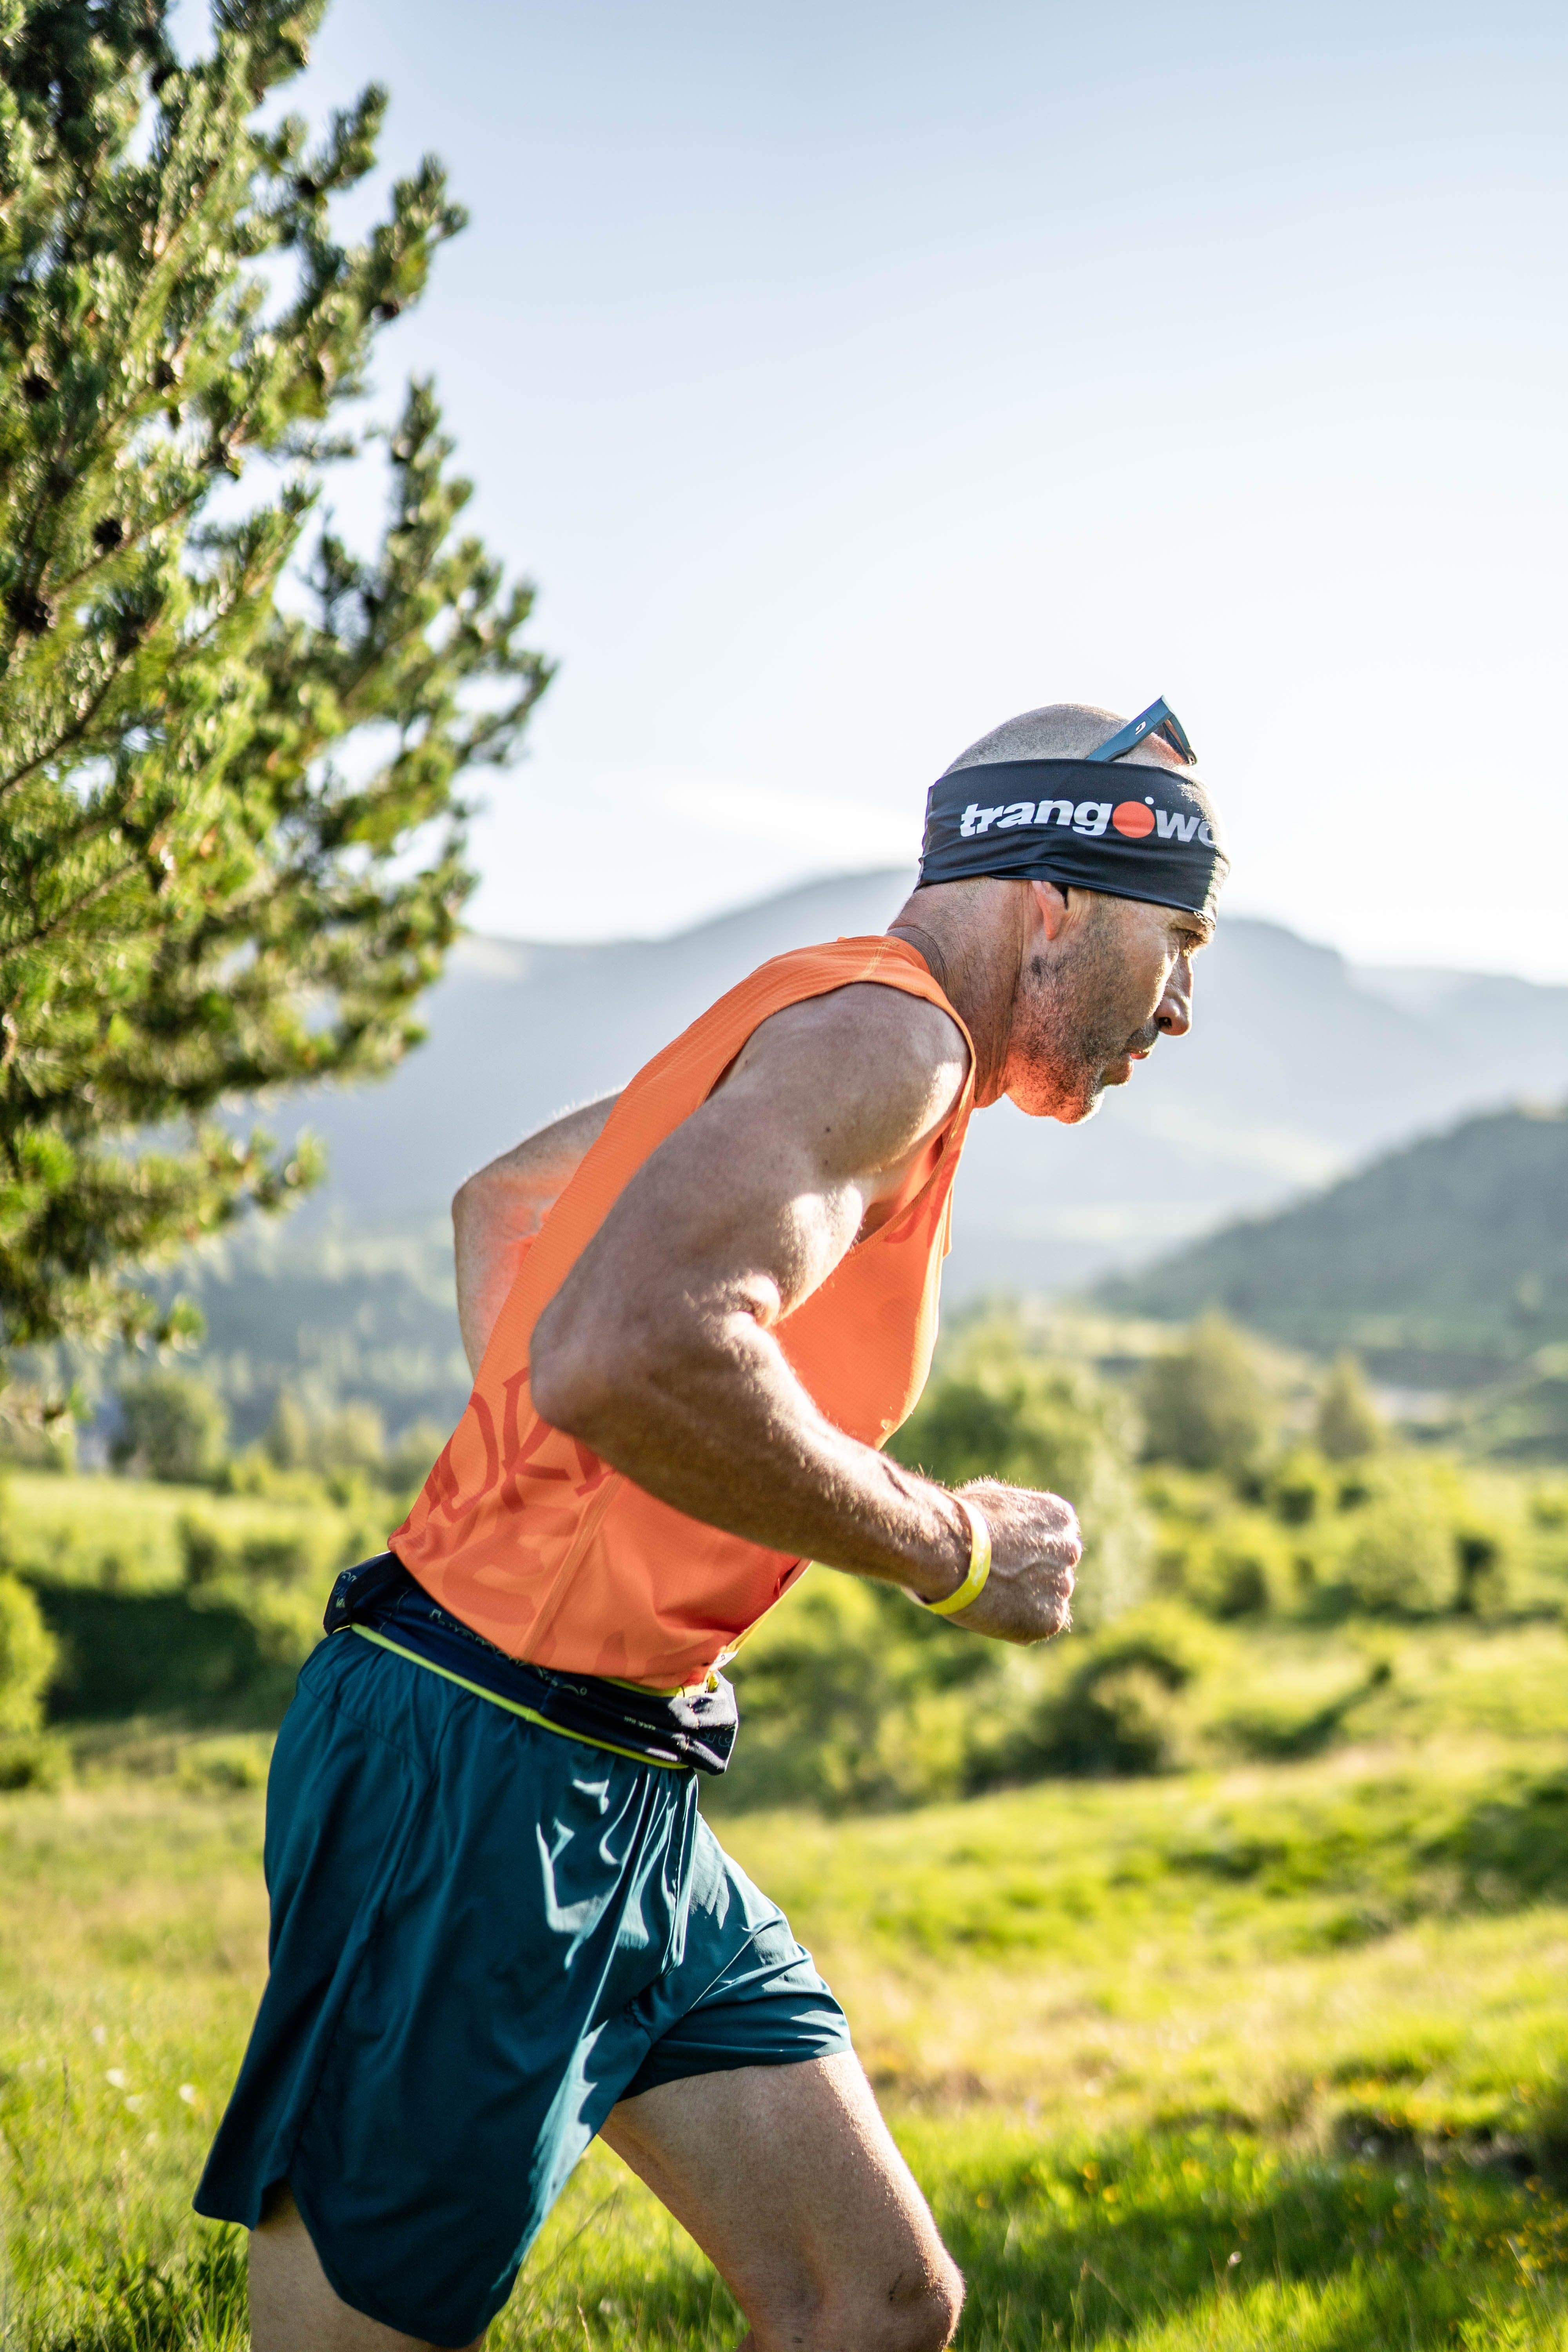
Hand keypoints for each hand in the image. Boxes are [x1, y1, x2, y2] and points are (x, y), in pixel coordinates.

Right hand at [942, 1478, 1080, 1643]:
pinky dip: (1018, 1623)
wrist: (949, 1550)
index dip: (1028, 1549)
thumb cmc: (961, 1521)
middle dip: (1032, 1574)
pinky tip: (993, 1610)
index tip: (1007, 1555)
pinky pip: (1038, 1625)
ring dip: (1025, 1600)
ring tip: (990, 1595)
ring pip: (1047, 1599)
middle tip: (1000, 1578)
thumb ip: (1015, 1515)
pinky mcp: (1051, 1619)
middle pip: (1055, 1569)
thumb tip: (1008, 1522)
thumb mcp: (995, 1500)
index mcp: (1061, 1518)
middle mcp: (1070, 1551)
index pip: (1054, 1539)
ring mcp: (1063, 1586)